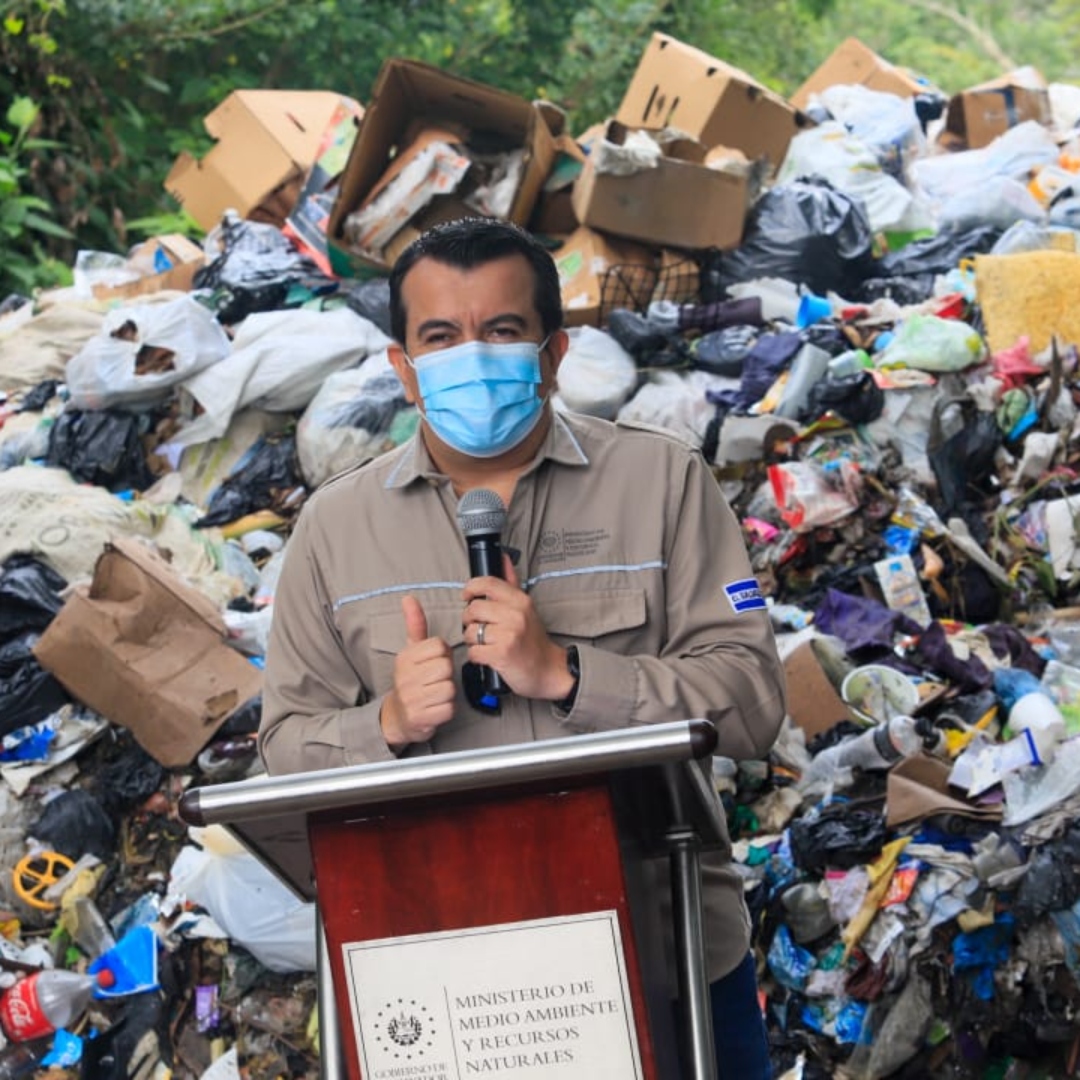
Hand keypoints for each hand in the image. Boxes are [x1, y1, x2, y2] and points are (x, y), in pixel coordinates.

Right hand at [379, 596, 455, 748]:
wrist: (398, 716)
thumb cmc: (410, 679)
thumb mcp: (411, 650)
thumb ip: (415, 624)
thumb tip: (409, 598)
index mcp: (405, 657)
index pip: (440, 646)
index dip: (443, 654)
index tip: (433, 662)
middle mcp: (405, 677)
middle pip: (446, 667)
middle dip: (446, 674)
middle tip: (435, 680)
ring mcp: (411, 698)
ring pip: (449, 688)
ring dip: (447, 692)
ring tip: (435, 693)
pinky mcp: (420, 718)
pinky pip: (448, 708)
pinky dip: (446, 709)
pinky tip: (435, 707)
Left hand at [462, 555, 575, 702]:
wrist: (549, 669)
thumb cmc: (534, 639)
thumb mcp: (526, 607)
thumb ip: (511, 583)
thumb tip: (503, 558)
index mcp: (520, 601)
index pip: (488, 584)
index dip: (471, 587)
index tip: (467, 595)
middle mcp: (515, 615)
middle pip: (473, 609)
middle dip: (469, 620)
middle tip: (478, 626)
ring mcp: (508, 635)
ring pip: (470, 631)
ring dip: (472, 640)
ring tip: (485, 643)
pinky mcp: (501, 654)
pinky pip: (473, 651)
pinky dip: (476, 656)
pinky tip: (487, 655)